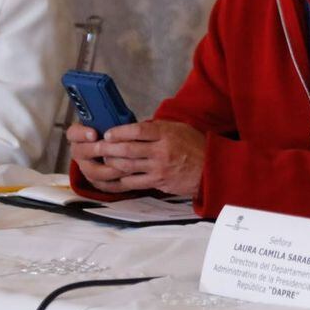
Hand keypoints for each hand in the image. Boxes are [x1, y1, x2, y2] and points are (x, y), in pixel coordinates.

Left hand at [69, 120, 206, 196]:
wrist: (210, 169)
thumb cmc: (194, 146)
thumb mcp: (179, 128)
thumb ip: (158, 127)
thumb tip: (137, 127)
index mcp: (166, 134)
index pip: (137, 130)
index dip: (119, 131)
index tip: (109, 132)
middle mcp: (161, 151)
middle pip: (128, 149)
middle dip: (109, 148)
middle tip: (98, 146)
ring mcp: (159, 168)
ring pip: (128, 165)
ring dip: (112, 162)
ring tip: (104, 159)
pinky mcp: (158, 182)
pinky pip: (134, 182)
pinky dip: (121, 178)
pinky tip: (115, 174)